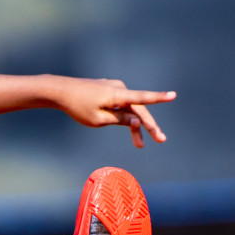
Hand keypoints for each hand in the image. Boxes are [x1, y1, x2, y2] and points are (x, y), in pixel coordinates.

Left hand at [50, 77, 174, 147]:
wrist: (61, 91)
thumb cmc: (78, 107)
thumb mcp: (99, 119)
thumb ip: (119, 120)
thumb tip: (137, 121)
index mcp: (117, 95)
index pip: (142, 98)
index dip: (159, 98)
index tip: (173, 95)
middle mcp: (119, 89)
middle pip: (139, 109)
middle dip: (149, 126)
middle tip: (161, 140)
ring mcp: (114, 89)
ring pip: (130, 109)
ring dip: (135, 126)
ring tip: (140, 145)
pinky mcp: (109, 91)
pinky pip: (122, 105)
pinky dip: (125, 118)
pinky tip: (127, 128)